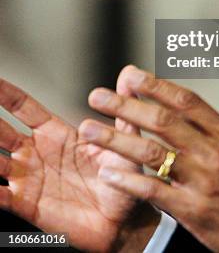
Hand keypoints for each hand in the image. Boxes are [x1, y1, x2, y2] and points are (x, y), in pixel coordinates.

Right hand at [0, 76, 158, 251]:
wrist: (124, 220)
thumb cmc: (123, 178)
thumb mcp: (124, 141)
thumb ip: (123, 110)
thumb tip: (129, 74)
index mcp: (56, 134)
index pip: (25, 109)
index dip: (7, 94)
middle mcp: (37, 154)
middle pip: (3, 132)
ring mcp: (30, 179)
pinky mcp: (29, 206)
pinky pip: (3, 197)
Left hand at [81, 65, 218, 252]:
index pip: (187, 101)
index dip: (157, 85)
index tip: (132, 75)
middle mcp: (215, 154)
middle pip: (163, 120)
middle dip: (126, 105)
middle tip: (98, 95)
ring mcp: (204, 182)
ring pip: (153, 152)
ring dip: (117, 139)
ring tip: (90, 130)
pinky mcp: (195, 212)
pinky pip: (155, 191)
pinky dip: (130, 180)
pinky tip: (108, 173)